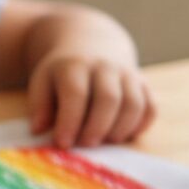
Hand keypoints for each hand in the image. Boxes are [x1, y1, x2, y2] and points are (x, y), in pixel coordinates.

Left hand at [28, 54, 155, 147]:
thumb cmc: (62, 72)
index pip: (75, 93)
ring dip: (120, 128)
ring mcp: (127, 74)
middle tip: (86, 144)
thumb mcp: (43, 80)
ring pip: (134, 103)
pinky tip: (125, 135)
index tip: (62, 143)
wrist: (90, 43)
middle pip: (108, 98)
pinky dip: (141, 125)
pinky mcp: (143, 84)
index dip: (70, 120)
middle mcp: (104, 67)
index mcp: (74, 65)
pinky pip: (150, 107)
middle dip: (97, 127)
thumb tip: (39, 130)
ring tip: (105, 141)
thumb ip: (40, 105)